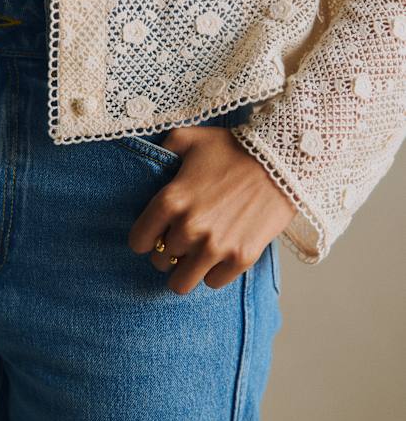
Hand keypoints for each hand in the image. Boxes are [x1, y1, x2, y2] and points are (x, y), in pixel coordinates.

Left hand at [127, 125, 296, 294]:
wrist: (282, 160)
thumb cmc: (235, 148)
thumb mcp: (193, 138)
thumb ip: (166, 146)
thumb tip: (155, 153)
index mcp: (170, 201)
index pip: (138, 241)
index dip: (145, 238)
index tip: (157, 234)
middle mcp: (188, 227)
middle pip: (160, 261)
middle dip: (168, 251)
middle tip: (183, 239)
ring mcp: (215, 246)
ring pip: (181, 282)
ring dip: (186, 269)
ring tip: (197, 255)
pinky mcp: (241, 257)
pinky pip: (213, 283)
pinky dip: (215, 272)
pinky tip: (221, 253)